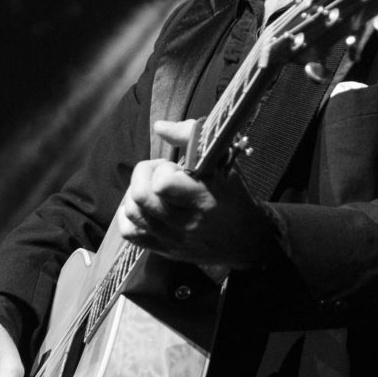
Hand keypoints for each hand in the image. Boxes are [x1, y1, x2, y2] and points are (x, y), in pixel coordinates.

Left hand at [118, 119, 272, 268]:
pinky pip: (130, 232)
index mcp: (202, 199)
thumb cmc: (234, 195)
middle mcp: (184, 223)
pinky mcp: (164, 249)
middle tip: (160, 174)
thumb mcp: (223, 162)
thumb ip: (192, 137)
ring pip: (132, 212)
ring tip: (154, 189)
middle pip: (140, 196)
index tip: (177, 168)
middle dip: (144, 175)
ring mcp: (172, 239)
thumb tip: (159, 126)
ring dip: (136, 193)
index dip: (163, 170)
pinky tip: (146, 207)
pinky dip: (130, 215)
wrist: (247, 240)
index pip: (162, 184)